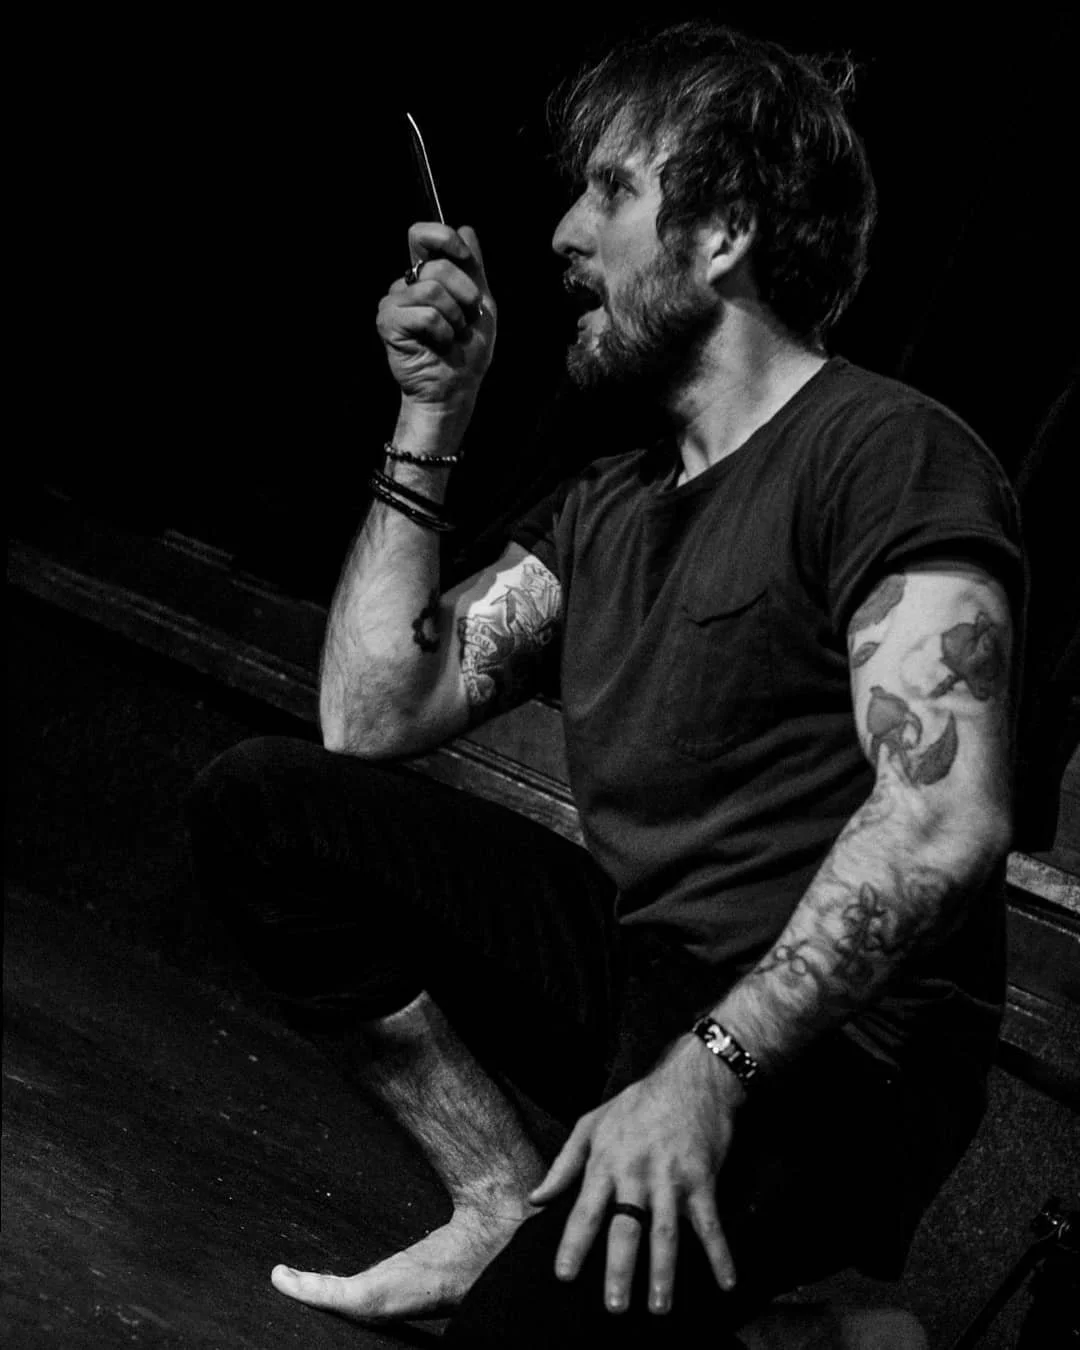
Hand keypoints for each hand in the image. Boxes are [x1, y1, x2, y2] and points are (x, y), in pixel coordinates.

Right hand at [376, 222, 495, 415]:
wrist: (456, 388)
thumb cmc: (467, 351)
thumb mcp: (481, 304)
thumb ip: (474, 268)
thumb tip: (466, 229)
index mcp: (426, 275)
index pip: (422, 235)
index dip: (444, 238)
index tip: (465, 257)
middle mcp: (406, 284)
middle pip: (437, 265)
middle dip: (464, 293)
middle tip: (465, 319)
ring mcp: (394, 302)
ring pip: (431, 289)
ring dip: (454, 317)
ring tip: (452, 334)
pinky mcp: (388, 322)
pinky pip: (424, 313)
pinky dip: (442, 331)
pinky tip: (438, 344)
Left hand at [528, 1035, 743, 1315]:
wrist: (691, 1079)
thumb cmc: (637, 1103)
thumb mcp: (591, 1123)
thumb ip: (563, 1164)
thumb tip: (535, 1199)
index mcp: (606, 1161)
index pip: (585, 1209)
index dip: (574, 1243)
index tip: (564, 1275)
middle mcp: (636, 1172)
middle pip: (626, 1227)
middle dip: (620, 1268)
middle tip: (615, 1306)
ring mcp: (671, 1176)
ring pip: (666, 1230)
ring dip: (663, 1270)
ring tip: (659, 1306)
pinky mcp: (702, 1178)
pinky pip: (710, 1222)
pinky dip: (720, 1253)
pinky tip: (725, 1282)